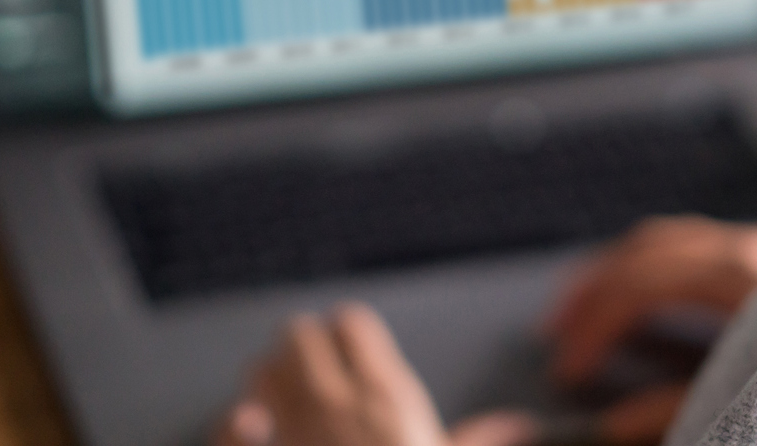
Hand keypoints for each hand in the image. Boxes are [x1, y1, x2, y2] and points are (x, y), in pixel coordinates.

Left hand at [215, 304, 536, 445]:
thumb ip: (480, 441)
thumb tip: (520, 425)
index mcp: (387, 395)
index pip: (352, 323)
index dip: (345, 333)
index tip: (348, 351)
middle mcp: (337, 401)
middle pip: (300, 336)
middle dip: (300, 349)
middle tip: (307, 371)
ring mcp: (295, 430)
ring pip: (264, 369)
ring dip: (268, 377)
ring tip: (277, 394)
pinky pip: (236, 421)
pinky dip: (238, 421)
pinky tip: (248, 424)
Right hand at [544, 216, 756, 443]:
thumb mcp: (746, 401)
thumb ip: (669, 412)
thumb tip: (608, 424)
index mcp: (746, 275)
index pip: (642, 282)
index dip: (593, 324)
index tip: (566, 371)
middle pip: (651, 248)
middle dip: (594, 290)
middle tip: (554, 331)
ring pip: (675, 241)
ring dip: (621, 273)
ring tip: (582, 311)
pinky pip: (705, 251)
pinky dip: (661, 273)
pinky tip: (644, 308)